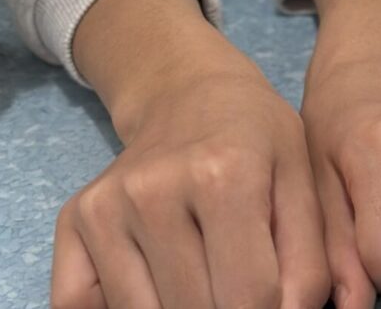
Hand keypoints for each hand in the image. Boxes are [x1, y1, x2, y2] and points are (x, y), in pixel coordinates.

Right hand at [51, 50, 332, 308]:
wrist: (190, 93)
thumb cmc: (256, 142)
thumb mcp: (302, 184)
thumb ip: (307, 265)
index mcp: (226, 173)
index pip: (250, 297)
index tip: (273, 299)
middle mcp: (156, 189)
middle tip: (235, 281)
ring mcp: (107, 206)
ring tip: (203, 275)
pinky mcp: (74, 220)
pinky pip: (78, 308)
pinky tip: (154, 280)